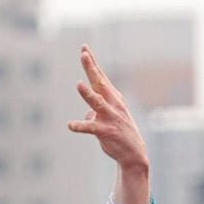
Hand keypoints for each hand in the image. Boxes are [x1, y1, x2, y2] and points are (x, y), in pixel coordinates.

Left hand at [67, 48, 149, 187]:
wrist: (134, 154)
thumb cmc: (119, 133)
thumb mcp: (108, 117)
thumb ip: (96, 111)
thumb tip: (88, 115)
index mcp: (113, 97)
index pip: (100, 77)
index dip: (92, 63)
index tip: (84, 48)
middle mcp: (112, 104)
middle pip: (99, 82)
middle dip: (91, 68)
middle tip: (84, 54)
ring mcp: (110, 117)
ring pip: (97, 102)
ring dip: (88, 94)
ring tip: (79, 85)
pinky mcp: (106, 131)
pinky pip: (90, 127)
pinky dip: (80, 126)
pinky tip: (70, 125)